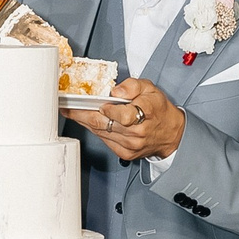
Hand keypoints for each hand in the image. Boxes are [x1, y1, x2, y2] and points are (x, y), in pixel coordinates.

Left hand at [63, 78, 184, 162]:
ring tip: (71, 111)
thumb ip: (133, 86)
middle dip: (81, 114)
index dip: (107, 109)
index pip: (123, 115)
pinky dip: (95, 129)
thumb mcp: (151, 89)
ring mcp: (130, 145)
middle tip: (67, 106)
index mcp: (146, 113)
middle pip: (103, 124)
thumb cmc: (159, 110)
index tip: (98, 103)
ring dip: (84, 121)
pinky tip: (87, 121)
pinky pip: (104, 139)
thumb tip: (116, 91)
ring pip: (100, 132)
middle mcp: (137, 132)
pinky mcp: (125, 153)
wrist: (171, 134)